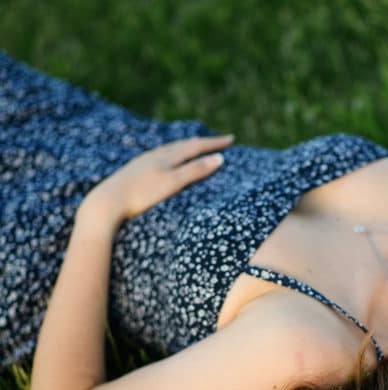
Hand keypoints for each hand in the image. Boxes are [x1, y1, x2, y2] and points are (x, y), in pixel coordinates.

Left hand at [80, 135, 233, 224]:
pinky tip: (165, 161)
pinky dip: (171, 155)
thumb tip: (219, 158)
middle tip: (217, 141)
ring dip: (185, 147)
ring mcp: (143, 163)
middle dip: (202, 143)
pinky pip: (159, 157)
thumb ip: (196, 170)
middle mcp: (155, 155)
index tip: (232, 139)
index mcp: (166, 156)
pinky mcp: (134, 172)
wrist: (106, 203)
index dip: (215, 143)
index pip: (196, 146)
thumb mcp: (173, 183)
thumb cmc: (141, 195)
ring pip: (169, 150)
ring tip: (194, 147)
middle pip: (183, 144)